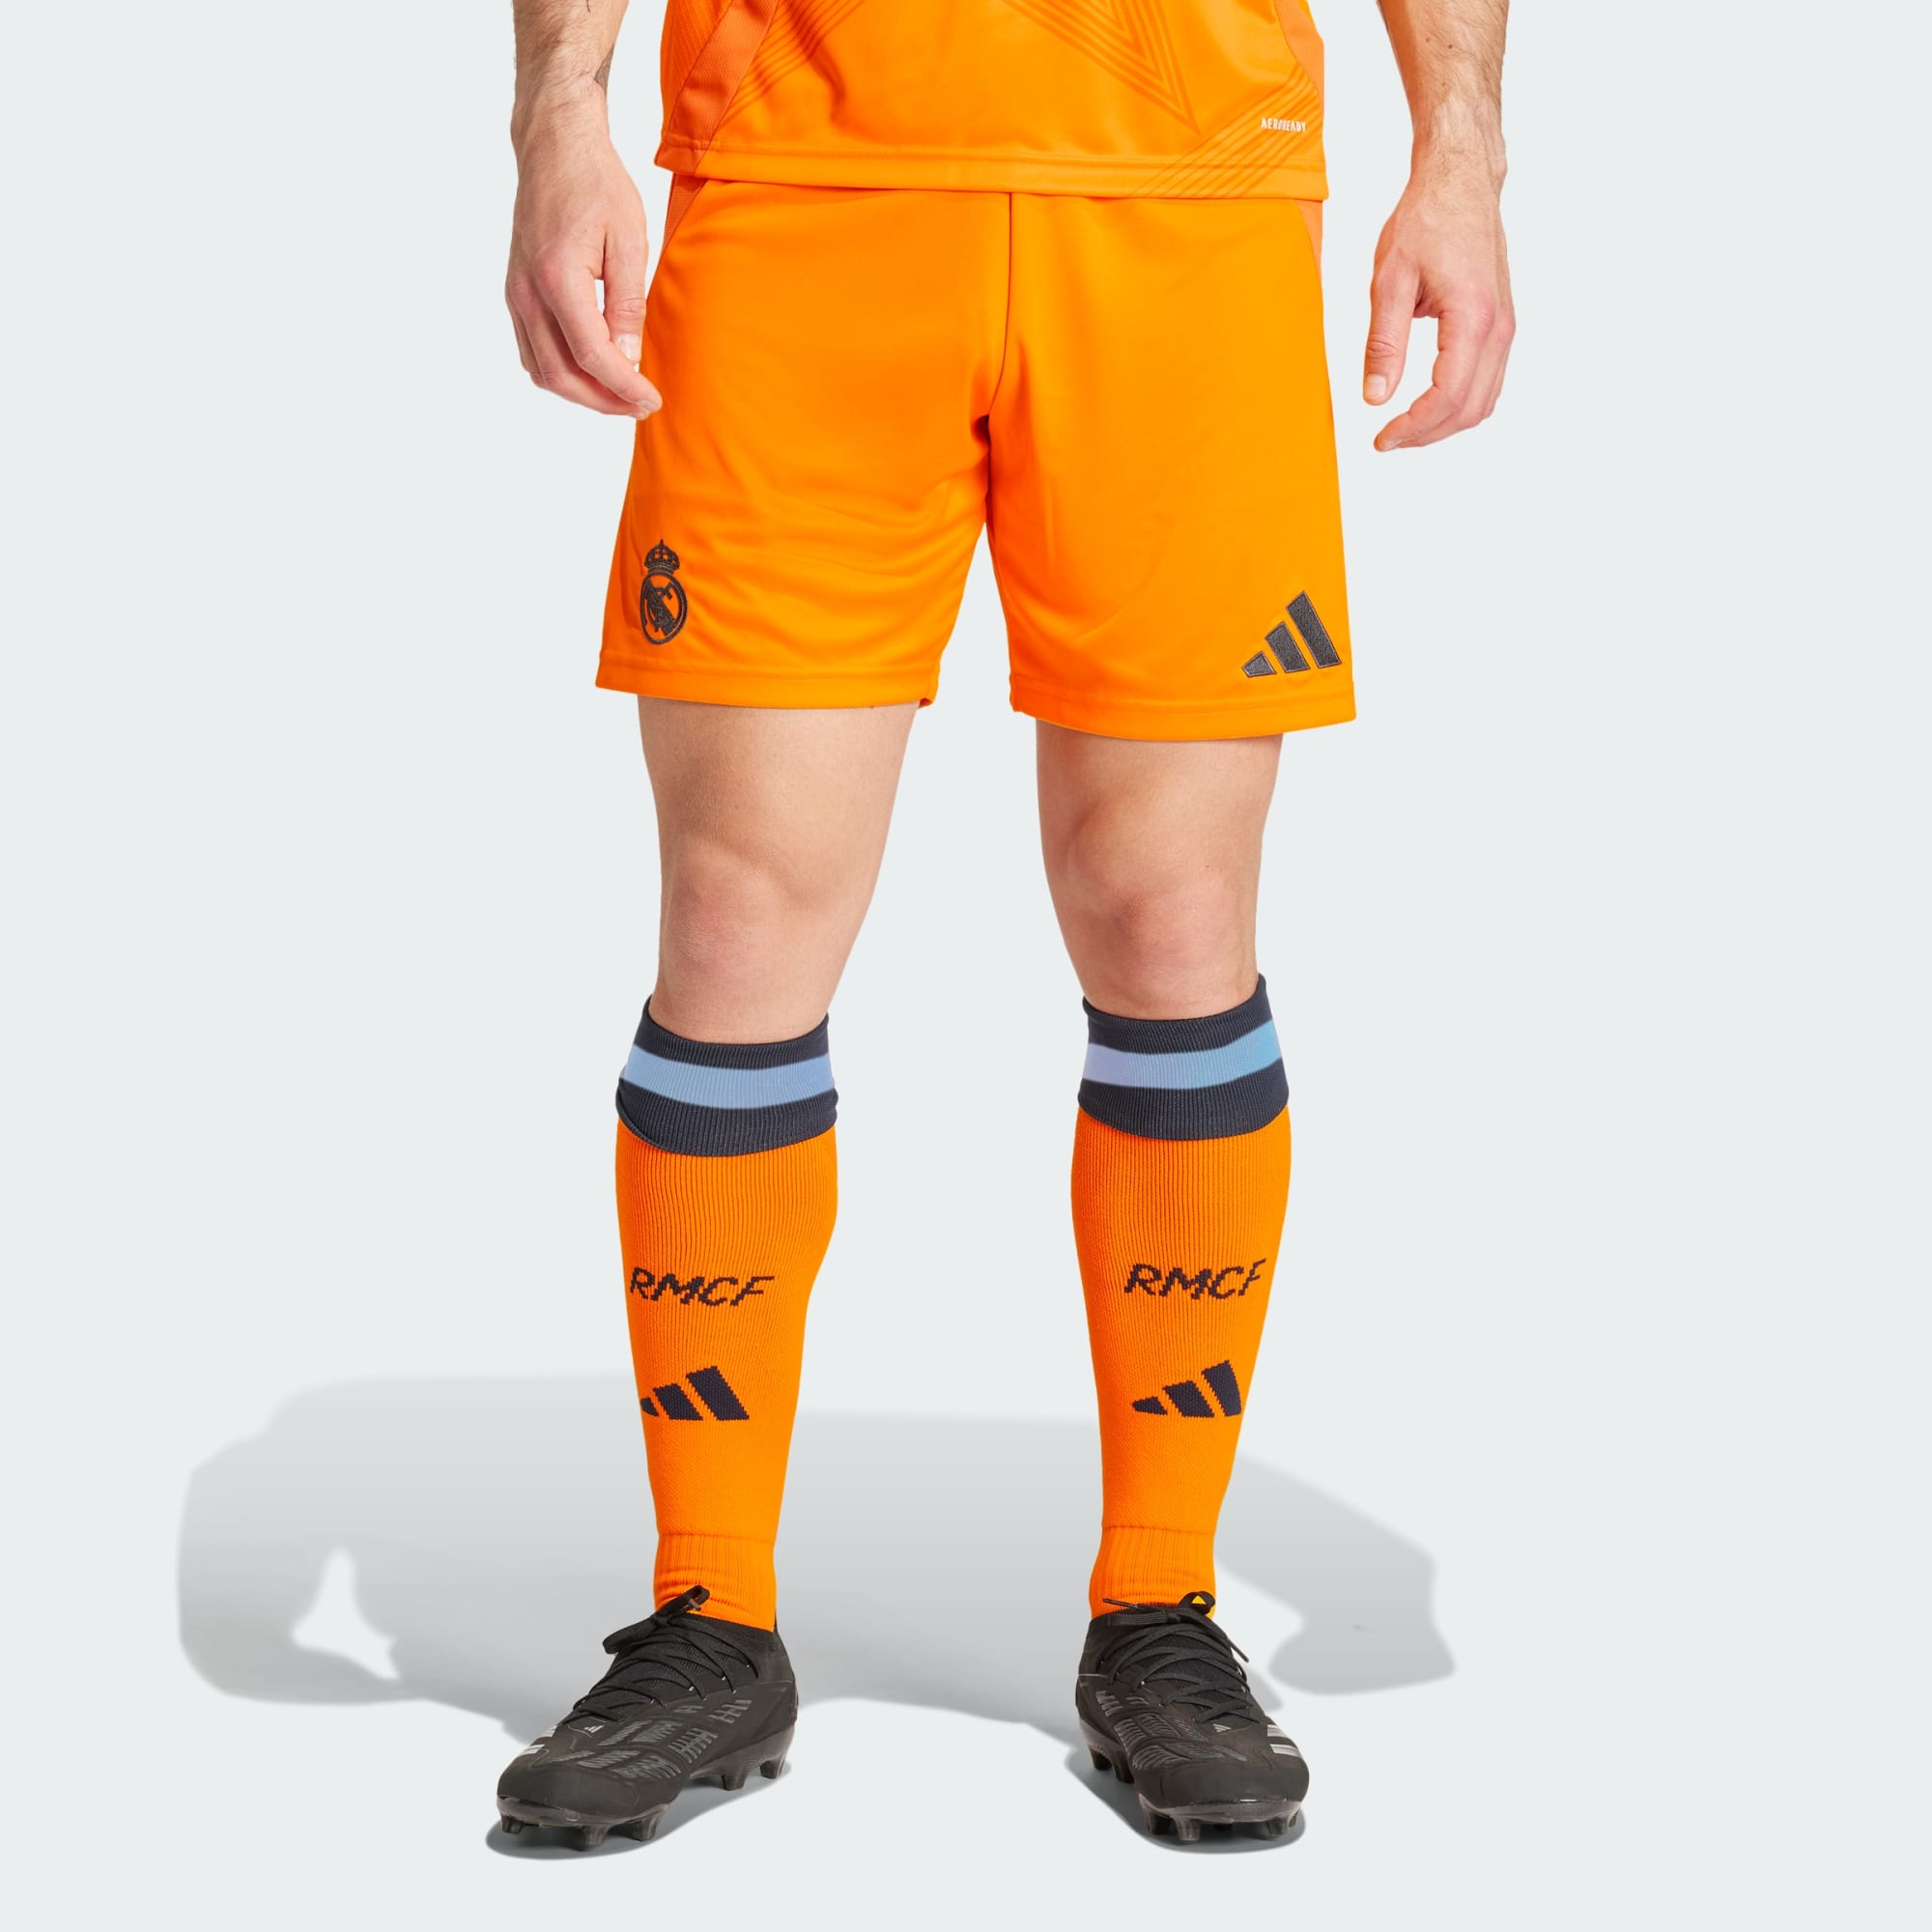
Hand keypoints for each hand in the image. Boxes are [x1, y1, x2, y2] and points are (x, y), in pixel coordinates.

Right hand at [506, 111, 659, 416]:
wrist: (554, 148)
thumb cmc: (596, 185)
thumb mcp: (628, 240)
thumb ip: (627, 304)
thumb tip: (628, 359)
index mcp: (557, 278)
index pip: (591, 356)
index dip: (624, 387)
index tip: (652, 400)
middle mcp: (528, 292)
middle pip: (561, 375)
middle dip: (603, 400)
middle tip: (640, 405)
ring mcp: (516, 294)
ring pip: (542, 370)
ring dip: (581, 393)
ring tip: (620, 395)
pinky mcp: (516, 292)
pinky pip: (532, 351)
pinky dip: (561, 373)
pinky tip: (592, 372)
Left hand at [1362, 163, 1513, 449]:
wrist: (1462, 182)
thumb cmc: (1428, 219)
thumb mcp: (1389, 280)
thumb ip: (1383, 343)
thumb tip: (1375, 396)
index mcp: (1472, 316)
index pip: (1446, 396)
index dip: (1413, 427)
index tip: (1381, 438)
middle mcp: (1499, 326)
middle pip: (1469, 409)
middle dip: (1427, 434)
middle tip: (1387, 438)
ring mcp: (1506, 326)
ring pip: (1483, 401)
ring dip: (1444, 424)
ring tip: (1404, 427)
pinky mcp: (1502, 324)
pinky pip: (1488, 382)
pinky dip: (1459, 403)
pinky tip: (1428, 403)